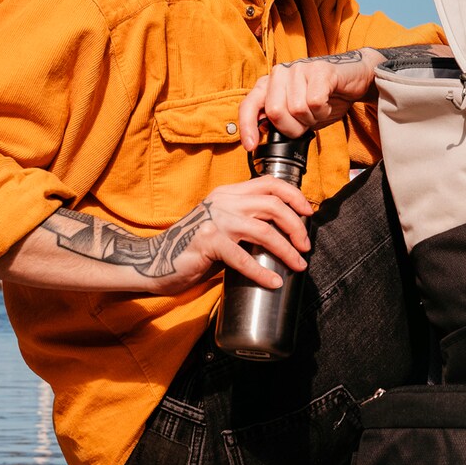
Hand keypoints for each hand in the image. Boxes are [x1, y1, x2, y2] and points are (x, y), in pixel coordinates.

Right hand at [24, 174, 315, 295]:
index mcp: (228, 193)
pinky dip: (261, 271)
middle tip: (305, 247)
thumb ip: (248, 223)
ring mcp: (215, 219)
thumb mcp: (224, 227)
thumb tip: (287, 235)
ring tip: (297, 266)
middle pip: (273, 204)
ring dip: (286, 250)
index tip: (309, 213)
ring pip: (263, 229)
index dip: (294, 196)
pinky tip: (273, 282)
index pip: (270, 183)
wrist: (155, 262)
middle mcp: (223, 201)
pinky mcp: (207, 241)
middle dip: (296, 226)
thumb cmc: (194, 249)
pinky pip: (242, 256)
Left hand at [239, 48, 383, 144]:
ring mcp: (298, 69)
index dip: (247, 127)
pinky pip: (315, 102)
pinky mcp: (319, 69)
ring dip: (312, 118)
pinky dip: (324, 110)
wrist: (354, 80)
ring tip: (319, 109)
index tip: (251, 146)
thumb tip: (263, 132)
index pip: (249, 105)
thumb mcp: (297, 114)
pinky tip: (327, 102)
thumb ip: (278, 120)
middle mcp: (280, 73)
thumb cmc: (324, 97)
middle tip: (306, 123)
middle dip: (293, 127)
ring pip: (297, 109)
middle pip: (275, 112)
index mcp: (269, 84)